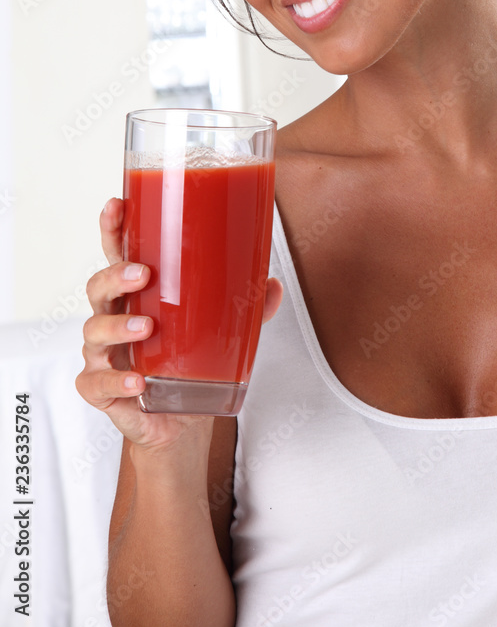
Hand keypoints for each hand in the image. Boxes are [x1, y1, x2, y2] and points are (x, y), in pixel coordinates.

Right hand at [75, 197, 282, 453]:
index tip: (117, 205)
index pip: (117, 254)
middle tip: (143, 273)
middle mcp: (113, 317)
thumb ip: (244, 307)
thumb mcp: (219, 330)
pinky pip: (96, 382)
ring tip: (148, 326)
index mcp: (136, 294)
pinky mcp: (102, 390)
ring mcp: (103, 354)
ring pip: (94, 331)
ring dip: (119, 326)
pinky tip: (137, 380)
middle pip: (98, 287)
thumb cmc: (189, 362)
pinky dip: (116, 380)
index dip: (112, 229)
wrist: (179, 421)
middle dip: (115, 275)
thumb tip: (273, 285)